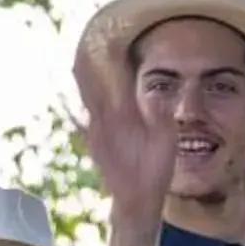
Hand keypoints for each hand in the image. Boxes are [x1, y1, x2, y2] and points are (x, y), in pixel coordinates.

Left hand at [72, 41, 175, 218]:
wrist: (133, 203)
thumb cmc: (154, 172)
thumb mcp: (166, 142)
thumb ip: (160, 114)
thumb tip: (158, 93)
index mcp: (123, 117)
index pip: (114, 80)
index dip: (110, 60)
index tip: (106, 42)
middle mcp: (104, 122)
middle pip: (92, 87)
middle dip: (86, 65)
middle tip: (80, 46)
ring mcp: (96, 134)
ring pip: (87, 101)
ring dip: (84, 81)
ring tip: (78, 63)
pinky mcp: (94, 144)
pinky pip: (87, 115)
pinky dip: (86, 101)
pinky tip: (85, 98)